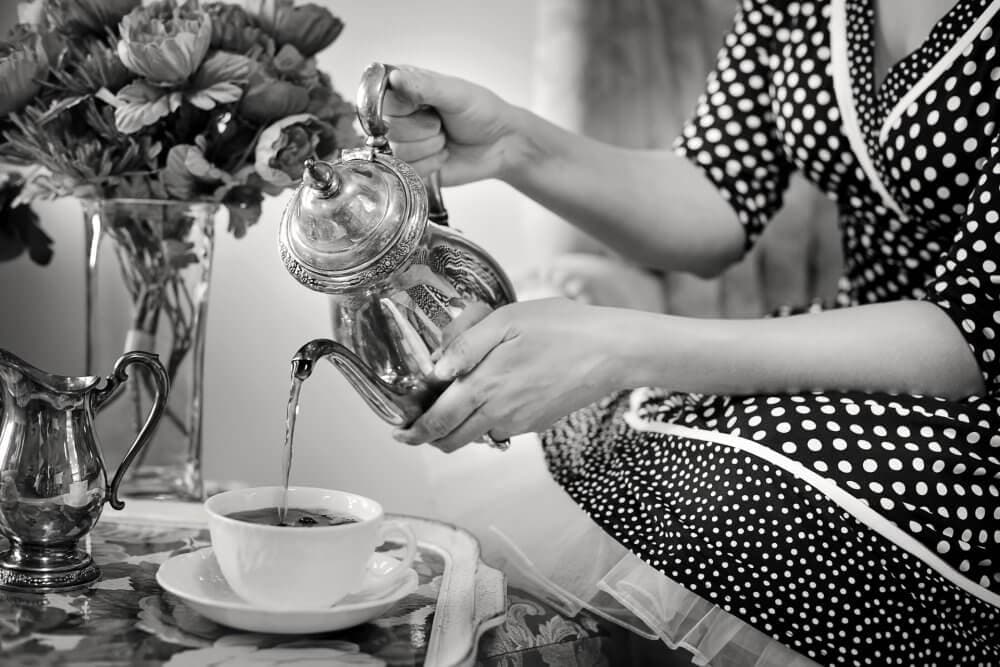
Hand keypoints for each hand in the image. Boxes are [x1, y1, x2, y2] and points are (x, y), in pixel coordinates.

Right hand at [383, 66, 524, 185]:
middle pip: (389, 128)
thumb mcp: (455, 93)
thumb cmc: (481, 112)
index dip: (405, 108)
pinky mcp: (410, 167)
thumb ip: (423, 86)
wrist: (501, 144)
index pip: (380, 99)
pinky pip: (406, 171)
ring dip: (429, 148)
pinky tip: (443, 155)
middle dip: (423, 129)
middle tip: (441, 124)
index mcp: (404, 88)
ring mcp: (403, 142)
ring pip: (397, 152)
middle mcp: (398, 115)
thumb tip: (393, 77)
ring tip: (444, 139)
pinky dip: (430, 165)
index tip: (426, 107)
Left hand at [392, 298, 625, 451]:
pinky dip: (490, 420)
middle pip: (454, 439)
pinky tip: (496, 395)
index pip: (439, 421)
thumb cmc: (561, 327)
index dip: (414, 432)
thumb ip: (466, 346)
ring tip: (458, 404)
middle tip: (417, 429)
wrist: (610, 351)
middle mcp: (500, 412)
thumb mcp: (506, 320)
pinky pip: (504, 428)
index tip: (399, 433)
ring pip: (479, 435)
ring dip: (461, 428)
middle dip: (431, 437)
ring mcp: (521, 422)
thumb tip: (436, 372)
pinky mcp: (539, 423)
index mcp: (485, 386)